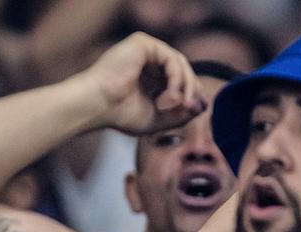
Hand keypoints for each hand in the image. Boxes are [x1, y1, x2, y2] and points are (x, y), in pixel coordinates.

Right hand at [78, 32, 205, 134]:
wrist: (97, 106)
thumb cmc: (120, 114)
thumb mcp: (159, 118)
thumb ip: (181, 113)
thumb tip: (203, 106)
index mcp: (148, 75)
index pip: (179, 78)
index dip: (192, 92)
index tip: (199, 109)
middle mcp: (147, 59)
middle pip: (182, 69)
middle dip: (192, 89)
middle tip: (193, 107)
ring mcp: (144, 49)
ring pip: (180, 63)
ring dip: (187, 85)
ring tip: (181, 104)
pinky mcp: (142, 43)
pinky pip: (172, 58)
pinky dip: (177, 78)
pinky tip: (171, 96)